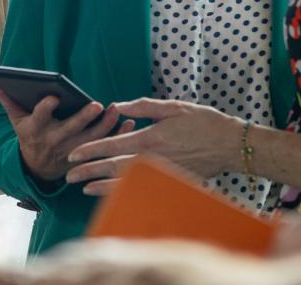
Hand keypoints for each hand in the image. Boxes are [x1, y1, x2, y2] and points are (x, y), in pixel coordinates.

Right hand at [0, 84, 131, 185]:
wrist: (37, 169)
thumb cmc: (29, 137)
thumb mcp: (16, 122)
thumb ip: (8, 102)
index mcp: (35, 130)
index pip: (39, 117)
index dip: (46, 108)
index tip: (54, 97)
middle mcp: (54, 142)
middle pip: (70, 129)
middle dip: (83, 117)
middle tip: (96, 104)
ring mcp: (71, 152)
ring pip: (91, 139)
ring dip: (105, 125)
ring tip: (114, 109)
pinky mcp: (86, 157)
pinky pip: (105, 147)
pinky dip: (117, 135)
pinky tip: (128, 122)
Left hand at [65, 98, 240, 195]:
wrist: (231, 145)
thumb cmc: (203, 122)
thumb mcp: (172, 107)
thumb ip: (142, 107)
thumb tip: (118, 106)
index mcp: (149, 138)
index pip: (111, 146)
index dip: (89, 150)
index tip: (72, 155)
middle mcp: (152, 159)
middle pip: (112, 168)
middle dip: (88, 172)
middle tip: (68, 176)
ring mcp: (161, 174)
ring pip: (125, 183)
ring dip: (102, 186)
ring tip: (84, 189)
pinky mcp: (170, 183)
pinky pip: (142, 189)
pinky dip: (124, 193)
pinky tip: (113, 194)